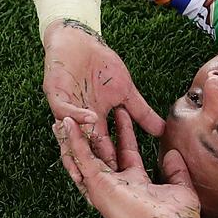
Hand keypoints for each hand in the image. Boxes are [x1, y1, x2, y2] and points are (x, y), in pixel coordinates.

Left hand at [43, 20, 164, 170]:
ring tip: (98, 155)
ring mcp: (66, 108)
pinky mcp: (55, 95)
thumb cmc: (101, 65)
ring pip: (71, 133)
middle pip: (87, 146)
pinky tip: (92, 119)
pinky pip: (64, 109)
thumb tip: (162, 131)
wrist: (78, 40)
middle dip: (99, 161)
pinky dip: (77, 115)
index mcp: (95, 121)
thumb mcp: (127, 92)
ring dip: (84, 144)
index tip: (129, 175)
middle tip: (111, 176)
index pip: (106, 146)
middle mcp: (79, 119)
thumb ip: (141, 112)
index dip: (115, 160)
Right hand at [54, 108, 199, 217]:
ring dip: (76, 136)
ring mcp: (106, 185)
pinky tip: (68, 124)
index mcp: (136, 184)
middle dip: (98, 131)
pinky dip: (74, 141)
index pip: (127, 152)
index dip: (124, 132)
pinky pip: (83, 158)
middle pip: (103, 152)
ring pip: (86, 156)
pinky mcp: (98, 184)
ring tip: (67, 116)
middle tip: (92, 110)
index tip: (123, 113)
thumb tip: (171, 153)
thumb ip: (176, 171)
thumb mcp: (180, 187)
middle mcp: (118, 184)